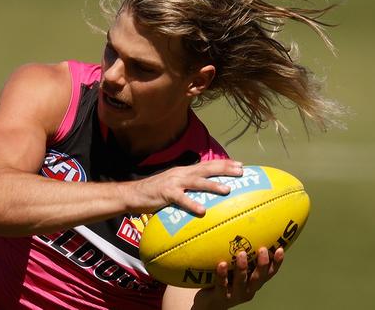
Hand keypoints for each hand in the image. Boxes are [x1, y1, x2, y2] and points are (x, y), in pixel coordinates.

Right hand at [126, 160, 242, 215]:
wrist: (133, 194)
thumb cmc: (155, 193)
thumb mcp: (175, 186)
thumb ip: (188, 187)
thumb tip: (205, 195)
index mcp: (185, 171)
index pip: (208, 164)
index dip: (224, 163)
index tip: (240, 165)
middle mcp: (181, 173)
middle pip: (206, 168)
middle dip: (224, 168)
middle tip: (241, 171)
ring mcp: (173, 182)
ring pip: (196, 182)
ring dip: (212, 185)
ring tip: (227, 189)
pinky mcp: (165, 193)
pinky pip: (181, 199)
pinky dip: (192, 203)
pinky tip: (202, 210)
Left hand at [195, 247, 283, 307]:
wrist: (209, 304)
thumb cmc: (225, 282)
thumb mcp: (235, 270)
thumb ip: (243, 257)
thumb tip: (244, 229)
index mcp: (254, 283)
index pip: (269, 273)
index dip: (276, 263)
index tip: (279, 249)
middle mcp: (248, 290)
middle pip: (259, 278)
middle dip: (262, 264)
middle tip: (262, 249)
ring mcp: (235, 295)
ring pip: (242, 282)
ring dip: (242, 268)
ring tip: (241, 253)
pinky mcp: (221, 297)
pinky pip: (222, 285)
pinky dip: (222, 274)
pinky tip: (221, 264)